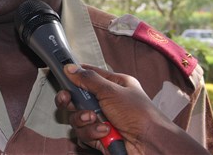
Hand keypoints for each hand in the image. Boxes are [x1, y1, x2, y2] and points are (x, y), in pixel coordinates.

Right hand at [54, 64, 208, 154]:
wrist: (150, 144)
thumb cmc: (138, 114)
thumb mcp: (111, 90)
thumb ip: (88, 79)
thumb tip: (70, 68)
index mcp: (113, 85)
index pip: (88, 75)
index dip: (75, 74)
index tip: (61, 73)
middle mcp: (105, 101)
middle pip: (76, 98)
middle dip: (71, 101)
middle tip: (67, 100)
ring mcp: (101, 120)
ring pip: (77, 117)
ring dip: (84, 119)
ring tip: (95, 120)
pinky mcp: (99, 137)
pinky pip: (83, 133)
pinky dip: (91, 133)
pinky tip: (104, 133)